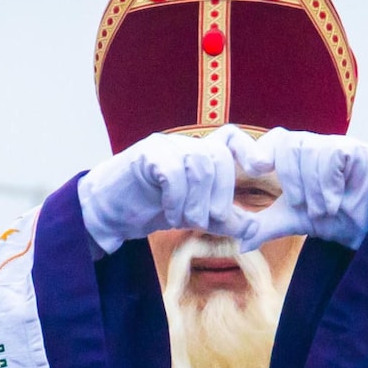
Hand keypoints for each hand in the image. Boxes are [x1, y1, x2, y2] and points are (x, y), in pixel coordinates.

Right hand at [78, 132, 257, 254]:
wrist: (107, 213)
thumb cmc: (151, 209)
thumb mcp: (193, 216)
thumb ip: (222, 220)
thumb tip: (253, 228)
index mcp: (199, 155)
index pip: (230, 138)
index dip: (248, 148)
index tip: (259, 168)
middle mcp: (184, 145)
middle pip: (218, 157)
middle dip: (219, 195)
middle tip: (206, 221)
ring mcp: (164, 146)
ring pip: (198, 164)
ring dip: (196, 202)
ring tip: (182, 221)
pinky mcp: (145, 154)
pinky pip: (173, 172)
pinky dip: (176, 199)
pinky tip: (168, 215)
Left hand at [221, 127, 367, 250]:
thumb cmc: (335, 218)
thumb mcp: (295, 222)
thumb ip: (267, 227)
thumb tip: (240, 243)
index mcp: (296, 158)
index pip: (274, 141)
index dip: (261, 150)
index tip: (255, 168)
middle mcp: (315, 147)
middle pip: (289, 144)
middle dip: (291, 179)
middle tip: (301, 205)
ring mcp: (337, 145)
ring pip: (311, 151)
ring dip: (312, 188)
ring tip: (324, 209)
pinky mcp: (357, 150)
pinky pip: (333, 154)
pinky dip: (328, 182)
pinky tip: (335, 201)